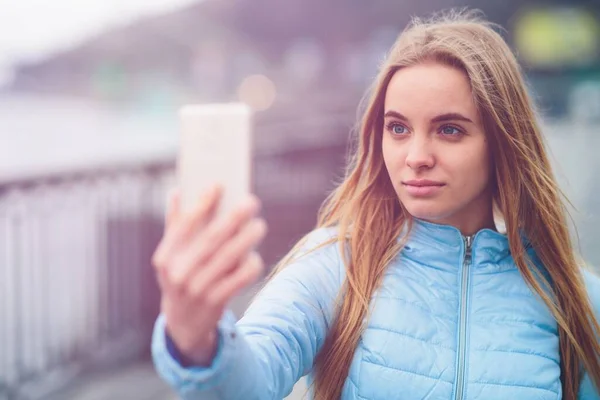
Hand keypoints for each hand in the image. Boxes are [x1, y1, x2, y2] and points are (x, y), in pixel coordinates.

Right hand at [152, 185, 266, 364]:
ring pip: (228, 258)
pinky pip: (238, 279)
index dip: (202, 203)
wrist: (183, 324)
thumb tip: (177, 191)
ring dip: (247, 239)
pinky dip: (250, 266)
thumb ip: (174, 225)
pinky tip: (256, 256)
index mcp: (166, 257)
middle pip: (211, 239)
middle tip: (251, 201)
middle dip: (233, 218)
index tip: (218, 184)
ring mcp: (196, 289)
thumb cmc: (181, 277)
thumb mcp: (171, 257)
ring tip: (259, 225)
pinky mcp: (215, 303)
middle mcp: (178, 273)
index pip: (184, 225)